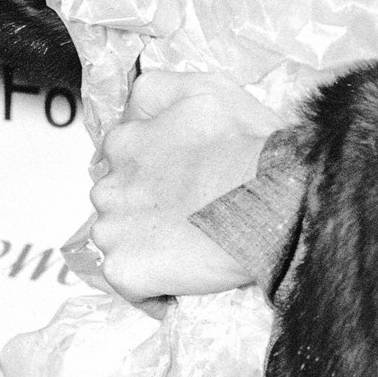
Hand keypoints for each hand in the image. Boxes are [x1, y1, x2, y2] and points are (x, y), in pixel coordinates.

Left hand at [90, 71, 289, 301]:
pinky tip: (182, 278)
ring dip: (144, 244)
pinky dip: (150, 287)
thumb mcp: (205, 90)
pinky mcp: (124, 271)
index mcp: (126, 142)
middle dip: (144, 206)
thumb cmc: (245, 146)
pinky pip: (127, 284)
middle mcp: (109, 185)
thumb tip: (135, 105)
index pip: (121, 156)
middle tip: (188, 213)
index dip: (152, 169)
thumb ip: (160, 89)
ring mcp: (113, 231)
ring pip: (117, 240)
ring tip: (188, 246)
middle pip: (115, 199)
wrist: (267, 200)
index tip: (180, 179)